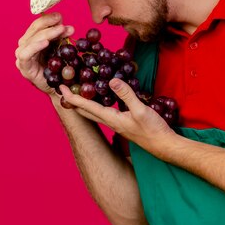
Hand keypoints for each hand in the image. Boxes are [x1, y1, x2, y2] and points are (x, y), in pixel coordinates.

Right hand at [15, 12, 74, 94]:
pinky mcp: (24, 67)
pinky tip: (46, 42)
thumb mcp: (61, 48)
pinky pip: (25, 54)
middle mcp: (25, 46)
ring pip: (30, 40)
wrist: (59, 87)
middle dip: (49, 25)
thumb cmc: (59, 67)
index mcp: (33, 39)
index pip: (37, 25)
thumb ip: (62, 37)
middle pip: (34, 30)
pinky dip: (35, 46)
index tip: (60, 16)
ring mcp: (22, 56)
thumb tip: (69, 27)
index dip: (48, 19)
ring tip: (60, 30)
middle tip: (63, 24)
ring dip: (47, 33)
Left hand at [59, 79, 175, 156]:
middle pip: (85, 111)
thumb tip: (111, 80)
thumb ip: (126, 94)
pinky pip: (104, 111)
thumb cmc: (152, 130)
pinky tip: (102, 97)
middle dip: (73, 100)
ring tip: (78, 90)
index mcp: (111, 119)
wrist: (163, 145)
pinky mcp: (123, 123)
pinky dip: (98, 103)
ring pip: (94, 112)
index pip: (86, 107)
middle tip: (64, 88)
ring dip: (84, 102)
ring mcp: (116, 123)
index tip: (60, 88)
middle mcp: (110, 122)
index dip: (72, 97)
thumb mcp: (140, 110)